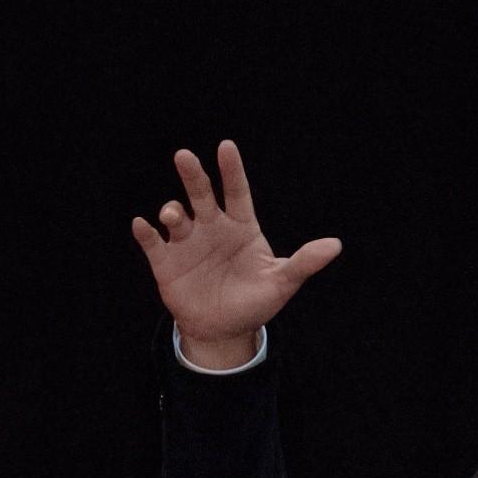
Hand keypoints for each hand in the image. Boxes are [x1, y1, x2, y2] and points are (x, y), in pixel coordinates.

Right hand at [130, 139, 341, 366]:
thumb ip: (304, 262)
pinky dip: (145, 234)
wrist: (224, 331)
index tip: (226, 146)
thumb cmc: (254, 302)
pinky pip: (153, 243)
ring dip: (172, 212)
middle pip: (201, 195)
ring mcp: (187, 243)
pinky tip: (142, 226)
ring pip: (176, 217)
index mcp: (240, 227)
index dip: (232, 170)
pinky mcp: (166, 262)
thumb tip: (335, 245)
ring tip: (173, 216)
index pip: (236, 192)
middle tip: (184, 156)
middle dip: (193, 176)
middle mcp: (212, 228)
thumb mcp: (281, 283)